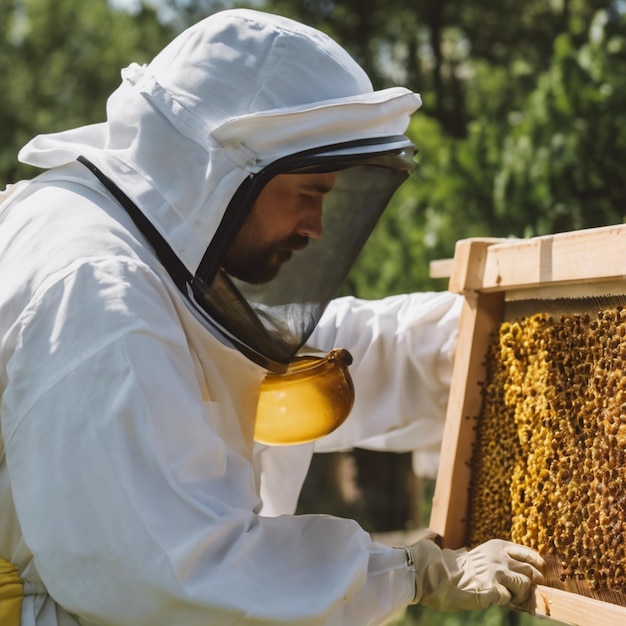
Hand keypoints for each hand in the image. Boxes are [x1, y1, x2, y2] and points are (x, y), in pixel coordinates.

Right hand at [407, 536, 544, 611]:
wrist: (429, 573)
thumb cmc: (449, 567)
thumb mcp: (474, 555)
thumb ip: (491, 559)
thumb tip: (508, 563)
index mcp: (495, 546)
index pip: (527, 553)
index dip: (535, 564)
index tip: (538, 571)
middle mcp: (499, 557)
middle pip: (531, 570)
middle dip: (531, 583)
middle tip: (522, 591)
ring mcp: (496, 572)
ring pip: (524, 585)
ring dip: (520, 595)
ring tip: (507, 597)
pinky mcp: (492, 589)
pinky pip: (508, 599)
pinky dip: (504, 602)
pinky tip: (492, 599)